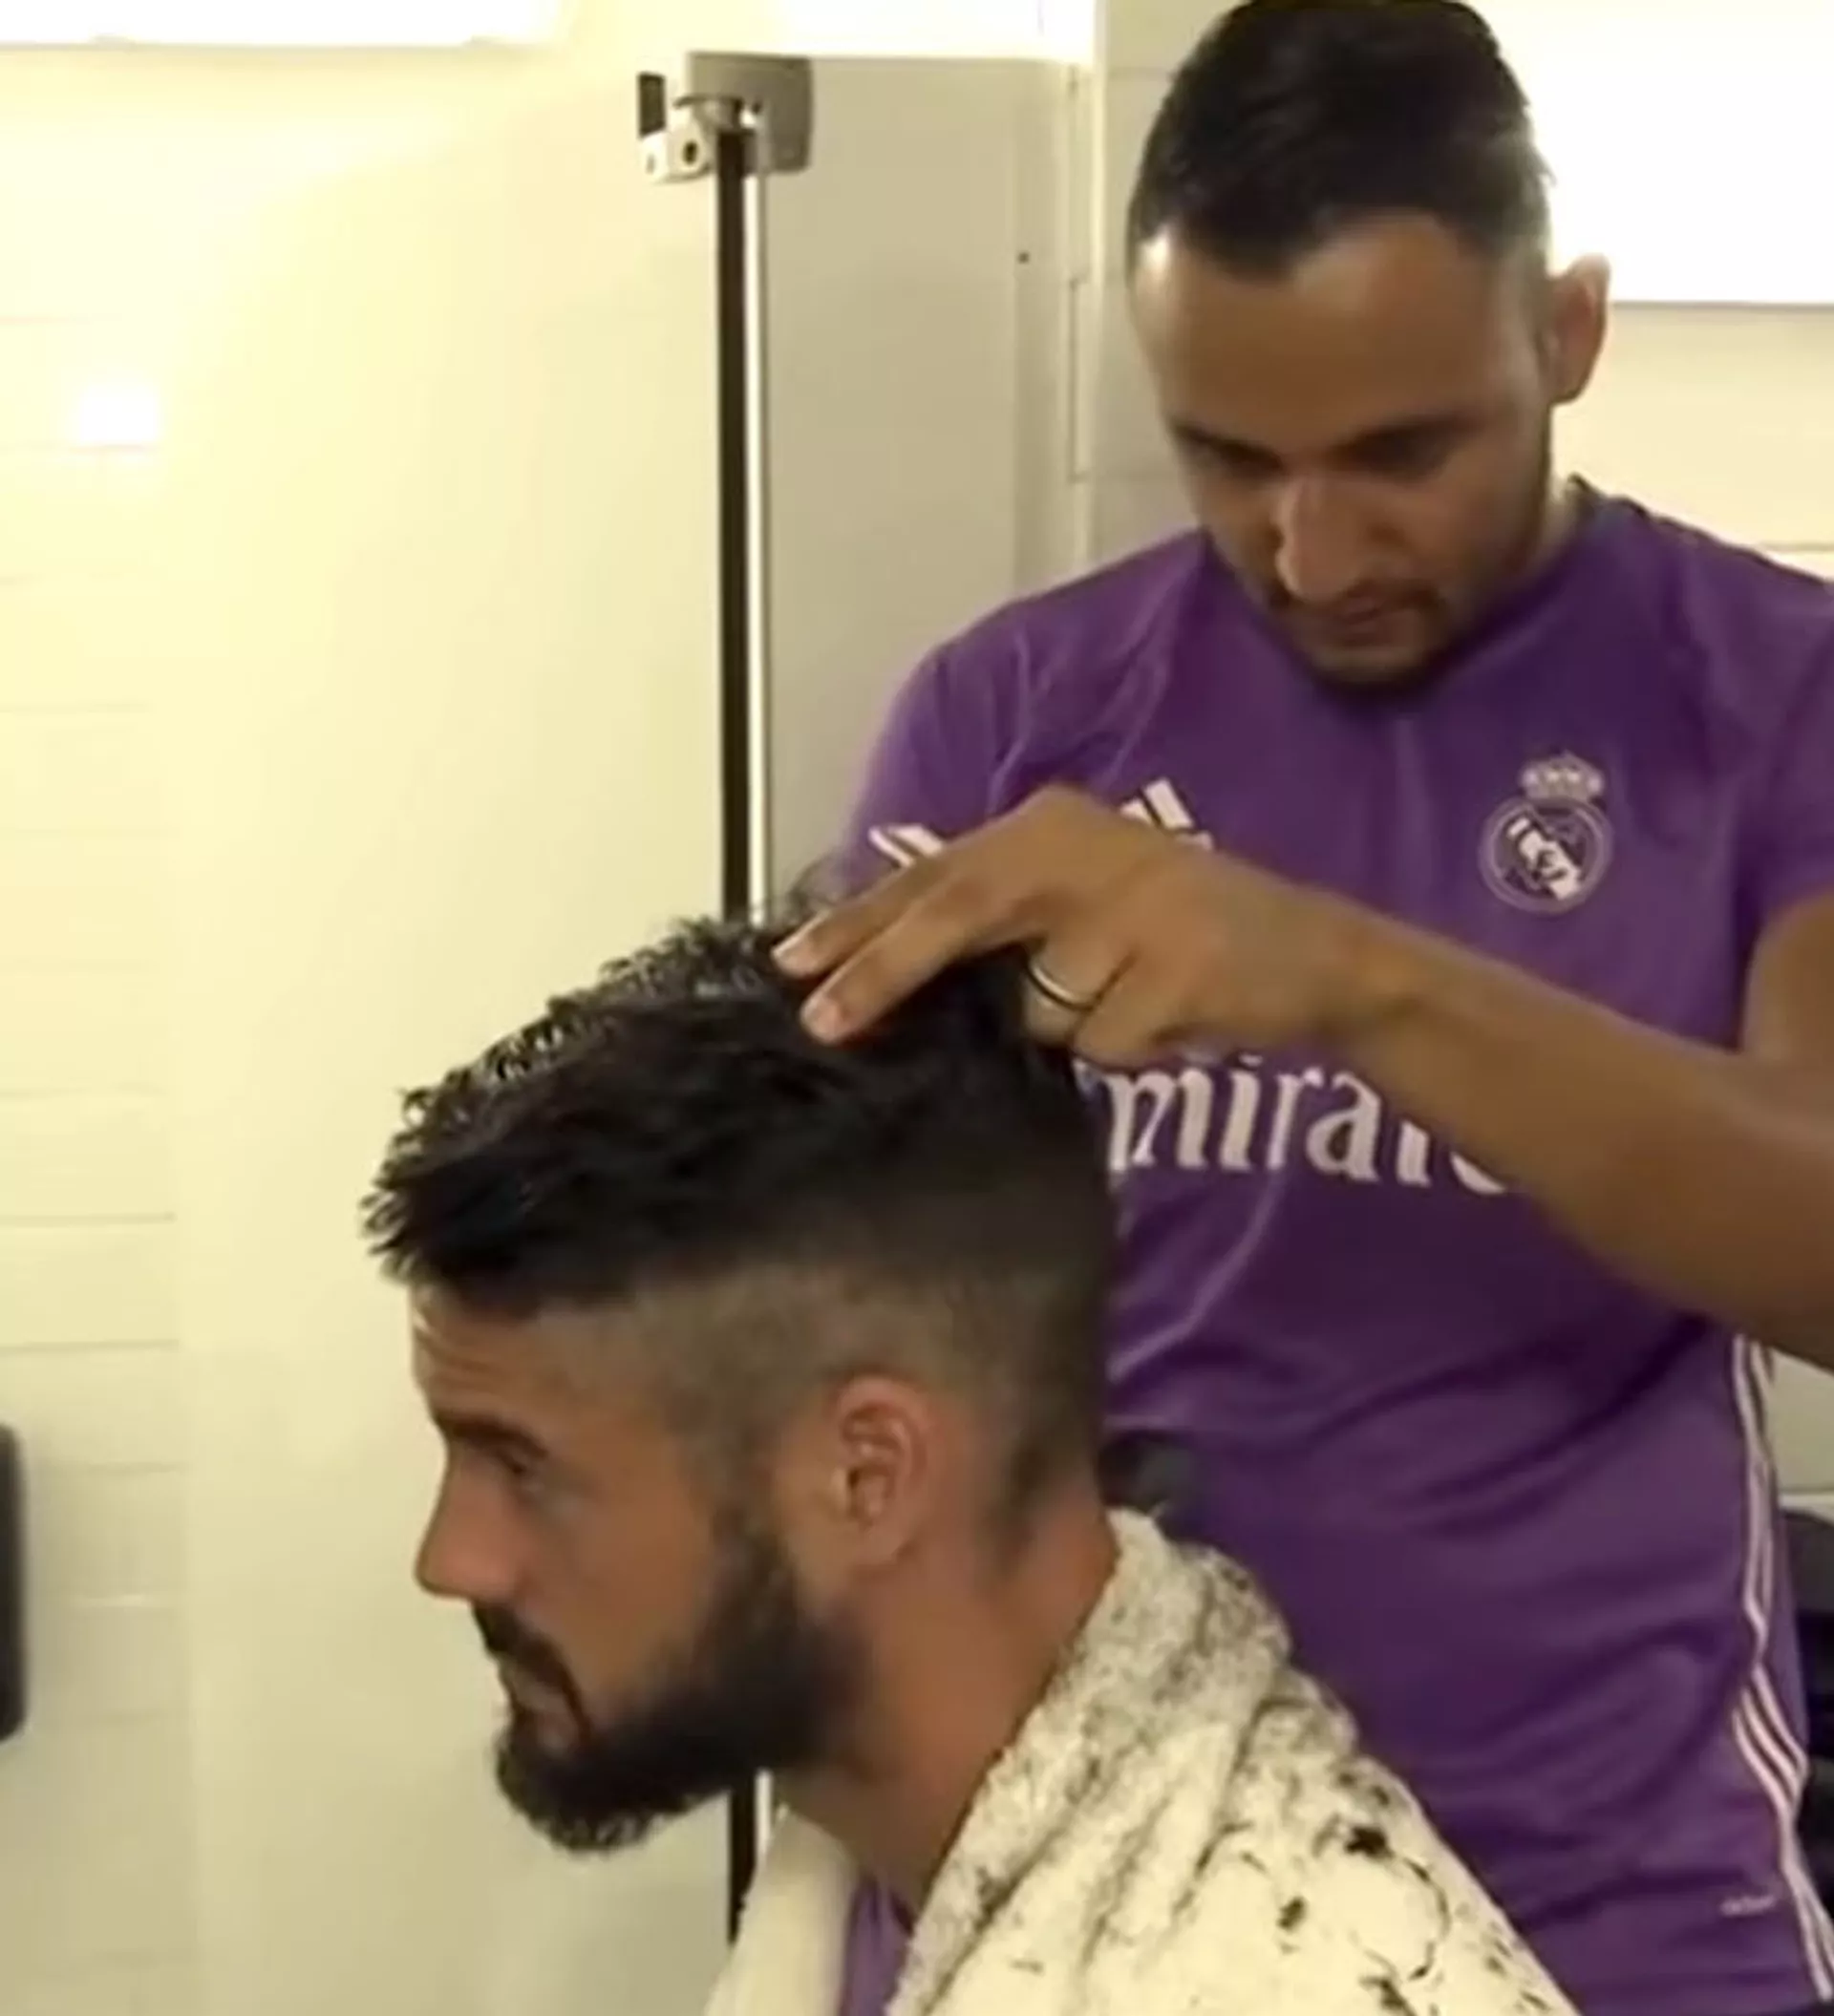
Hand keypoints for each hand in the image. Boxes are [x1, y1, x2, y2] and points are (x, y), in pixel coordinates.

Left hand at [775, 786, 1374, 1066]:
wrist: (1318, 954)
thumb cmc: (1180, 935)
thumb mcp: (1083, 903)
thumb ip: (999, 921)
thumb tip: (879, 980)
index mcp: (1051, 825)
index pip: (934, 875)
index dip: (860, 921)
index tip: (791, 965)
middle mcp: (1084, 848)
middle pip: (957, 913)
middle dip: (883, 972)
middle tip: (822, 1022)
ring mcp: (1134, 905)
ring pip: (1040, 1007)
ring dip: (1076, 1027)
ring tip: (1134, 998)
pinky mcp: (1178, 967)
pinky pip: (1105, 1044)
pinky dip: (1131, 1049)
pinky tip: (1177, 1016)